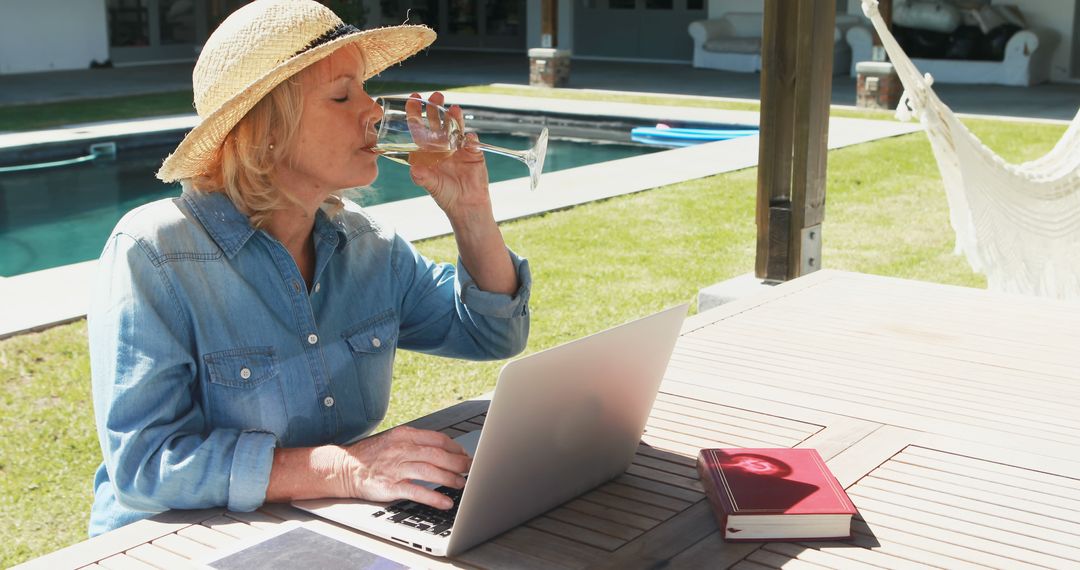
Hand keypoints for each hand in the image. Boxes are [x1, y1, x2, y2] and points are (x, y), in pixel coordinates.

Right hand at [333, 426, 471, 508]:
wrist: (344, 467)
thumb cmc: (370, 455)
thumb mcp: (393, 439)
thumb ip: (415, 442)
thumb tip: (442, 450)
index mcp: (404, 435)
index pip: (437, 439)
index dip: (455, 448)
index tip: (465, 455)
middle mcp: (401, 449)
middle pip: (438, 454)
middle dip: (458, 463)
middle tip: (470, 469)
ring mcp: (395, 467)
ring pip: (430, 471)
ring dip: (449, 478)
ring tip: (461, 484)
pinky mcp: (390, 486)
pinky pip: (417, 491)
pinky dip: (433, 497)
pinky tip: (445, 502)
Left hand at [405, 91, 491, 222]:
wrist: (466, 205)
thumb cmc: (445, 194)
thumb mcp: (430, 186)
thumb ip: (422, 177)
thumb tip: (414, 168)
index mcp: (428, 150)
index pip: (420, 127)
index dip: (416, 112)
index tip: (413, 98)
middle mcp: (442, 145)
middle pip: (437, 121)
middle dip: (436, 107)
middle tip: (436, 95)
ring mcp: (458, 147)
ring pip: (455, 127)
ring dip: (454, 118)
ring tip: (454, 109)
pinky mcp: (474, 153)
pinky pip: (472, 142)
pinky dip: (470, 139)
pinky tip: (468, 138)